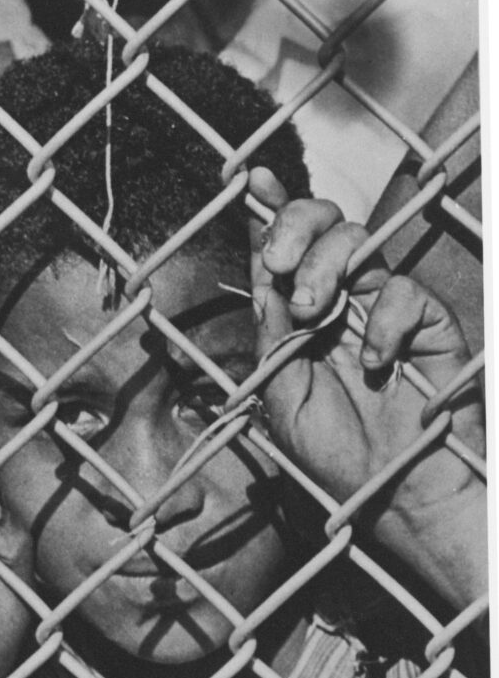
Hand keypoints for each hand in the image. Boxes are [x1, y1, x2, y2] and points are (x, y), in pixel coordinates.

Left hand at [248, 168, 485, 609]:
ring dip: (328, 270)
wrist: (396, 498)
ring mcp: (386, 310)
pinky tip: (376, 364)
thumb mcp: (282, 397)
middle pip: (323, 227)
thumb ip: (272, 334)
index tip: (249, 179)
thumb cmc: (337, 456)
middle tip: (283, 269)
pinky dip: (382, 323)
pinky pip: (403, 293)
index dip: (269, 210)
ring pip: (358, 244)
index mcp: (304, 319)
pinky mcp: (427, 324)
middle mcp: (344, 303)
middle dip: (295, 229)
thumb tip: (262, 273)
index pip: (286, 252)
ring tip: (316, 319)